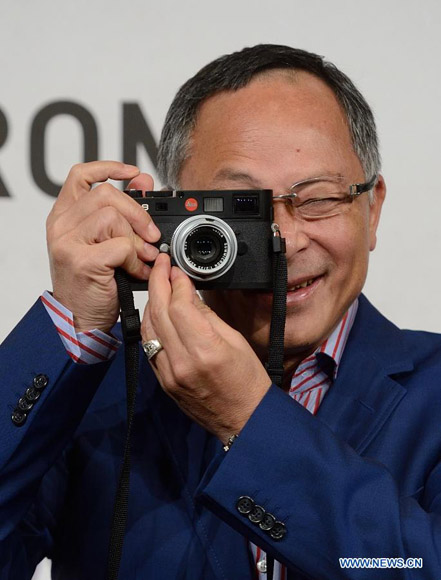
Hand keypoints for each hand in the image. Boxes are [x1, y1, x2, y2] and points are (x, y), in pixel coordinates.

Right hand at [46, 161, 160, 332]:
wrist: (80, 319)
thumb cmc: (92, 283)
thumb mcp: (104, 242)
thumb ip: (121, 212)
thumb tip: (143, 181)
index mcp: (65, 217)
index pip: (81, 176)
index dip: (109, 168)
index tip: (134, 174)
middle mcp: (62, 226)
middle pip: (106, 194)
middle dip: (137, 213)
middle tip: (150, 235)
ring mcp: (68, 242)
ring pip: (113, 218)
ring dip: (137, 239)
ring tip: (142, 258)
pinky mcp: (82, 261)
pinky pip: (121, 246)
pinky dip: (136, 260)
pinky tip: (136, 272)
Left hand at [141, 253, 271, 442]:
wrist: (244, 419)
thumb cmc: (247, 381)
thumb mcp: (236, 341)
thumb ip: (208, 316)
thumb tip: (189, 294)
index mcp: (205, 350)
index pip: (179, 306)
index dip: (176, 283)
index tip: (178, 270)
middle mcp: (181, 362)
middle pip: (159, 312)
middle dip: (158, 283)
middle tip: (161, 265)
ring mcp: (168, 374)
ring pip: (148, 328)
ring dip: (151, 302)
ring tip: (158, 284)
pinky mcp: (162, 382)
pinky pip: (149, 346)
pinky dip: (150, 324)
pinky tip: (156, 312)